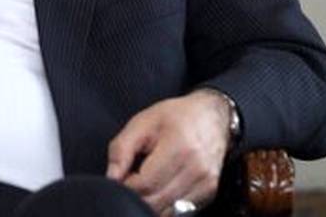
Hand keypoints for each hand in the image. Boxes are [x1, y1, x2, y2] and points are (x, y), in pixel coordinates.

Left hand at [106, 90, 232, 215]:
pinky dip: (164, 204)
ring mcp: (206, 184)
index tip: (122, 176)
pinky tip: (161, 187)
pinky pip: (179, 212)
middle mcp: (196, 170)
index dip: (126, 185)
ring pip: (167, 212)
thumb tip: (111, 178)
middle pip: (155, 202)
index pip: (145, 185)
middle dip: (136, 196)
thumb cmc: (176, 117)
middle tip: (131, 180)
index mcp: (179, 148)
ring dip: (150, 202)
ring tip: (147, 181)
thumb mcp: (142, 123)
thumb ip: (121, 150)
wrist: (213, 117)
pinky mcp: (209, 194)